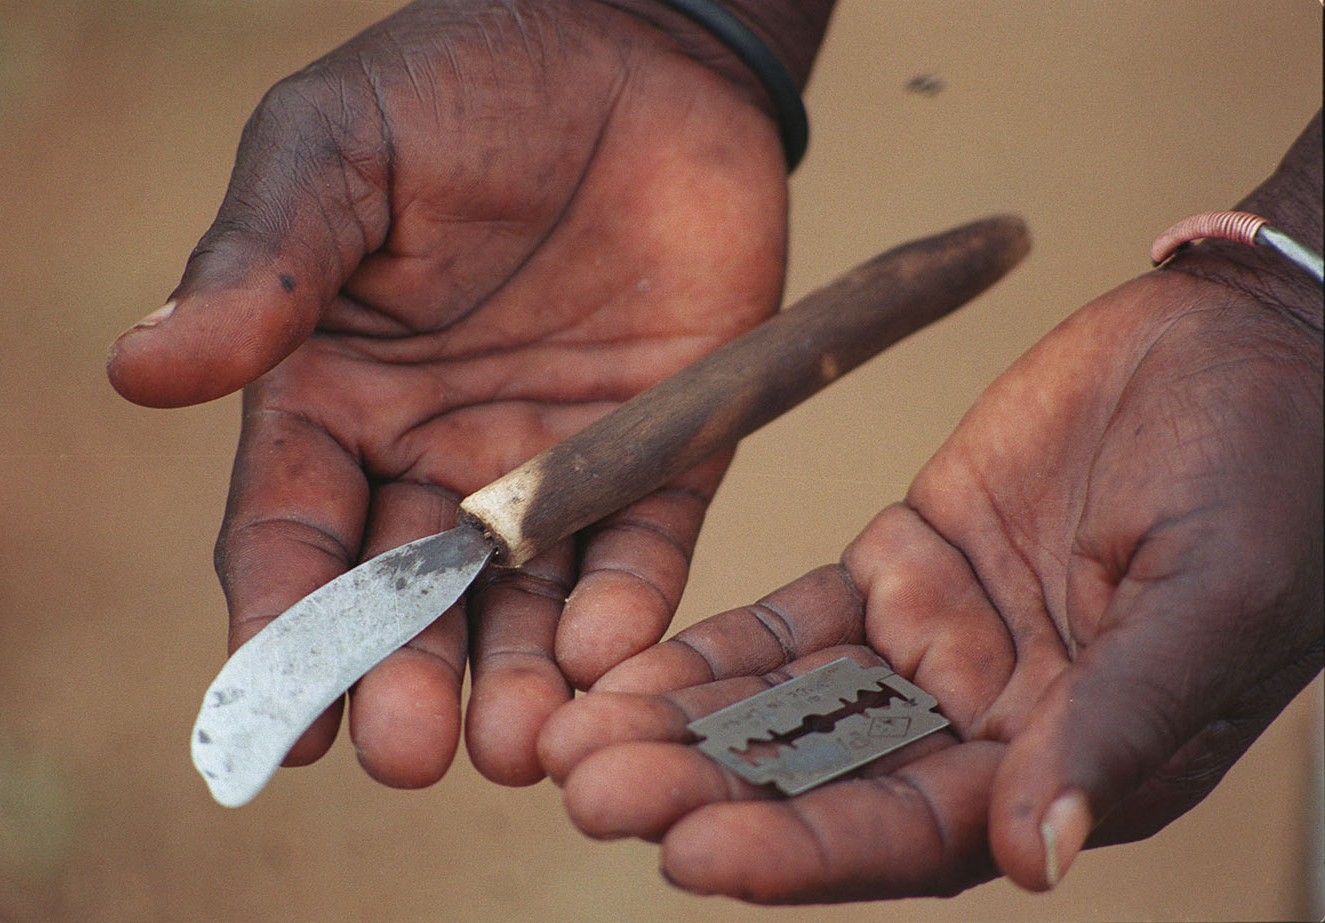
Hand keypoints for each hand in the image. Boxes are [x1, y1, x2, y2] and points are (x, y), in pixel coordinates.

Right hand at [106, 0, 812, 787]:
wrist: (633, 51)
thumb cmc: (463, 84)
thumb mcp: (337, 151)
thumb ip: (263, 261)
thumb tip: (142, 366)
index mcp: (337, 397)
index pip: (295, 538)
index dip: (283, 631)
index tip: (281, 721)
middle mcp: (438, 453)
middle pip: (410, 598)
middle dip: (406, 679)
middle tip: (409, 750)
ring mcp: (552, 460)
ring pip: (524, 601)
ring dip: (515, 678)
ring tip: (511, 745)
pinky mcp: (662, 447)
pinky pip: (640, 546)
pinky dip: (625, 605)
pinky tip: (606, 651)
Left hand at [538, 117, 1322, 899]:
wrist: (1244, 344)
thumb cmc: (1272, 472)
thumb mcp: (1211, 597)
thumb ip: (1121, 721)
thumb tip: (1044, 855)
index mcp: (1074, 762)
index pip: (915, 834)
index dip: (800, 850)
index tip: (690, 852)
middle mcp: (990, 725)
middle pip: (826, 784)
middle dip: (707, 794)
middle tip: (592, 791)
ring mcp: (936, 646)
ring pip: (790, 709)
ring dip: (685, 729)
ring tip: (578, 736)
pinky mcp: (901, 566)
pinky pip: (793, 621)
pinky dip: (714, 652)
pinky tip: (631, 668)